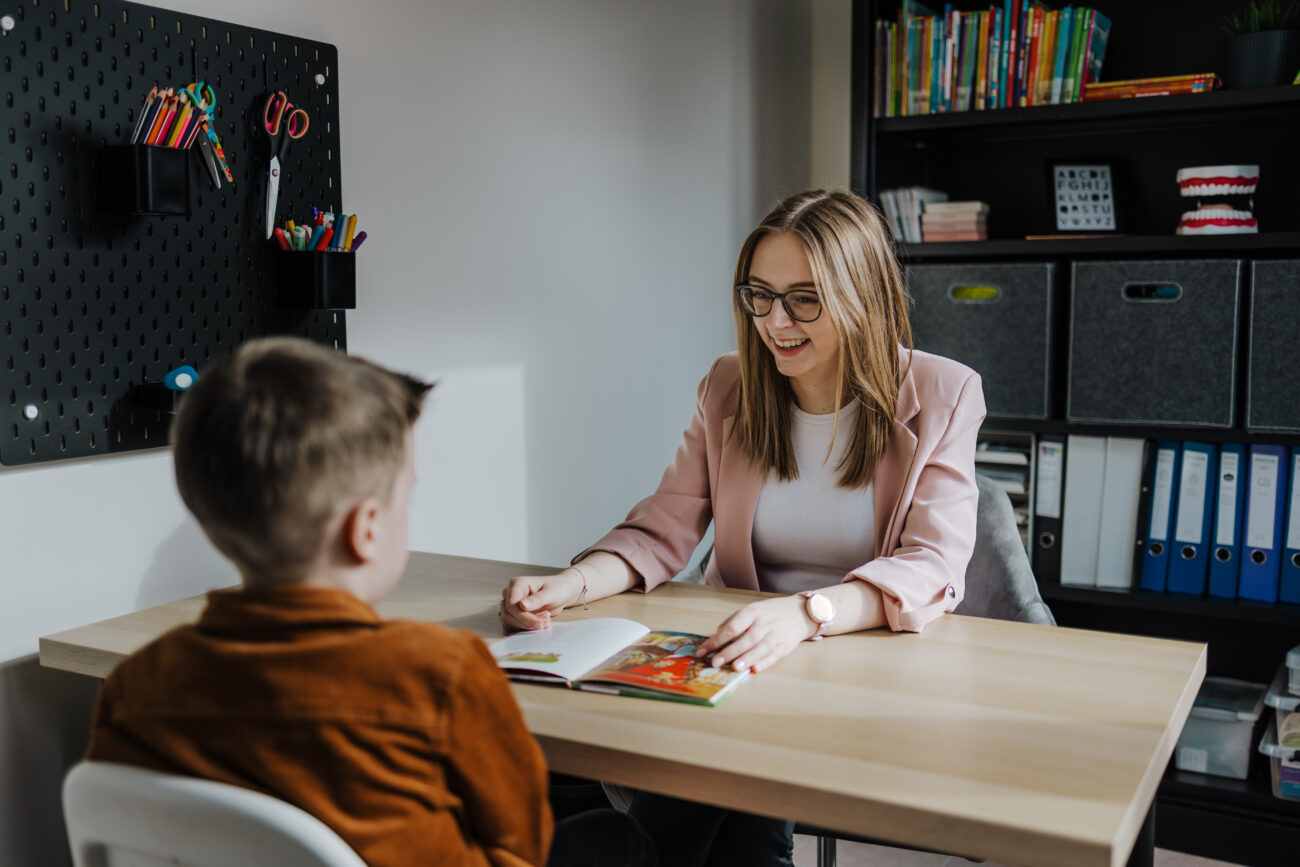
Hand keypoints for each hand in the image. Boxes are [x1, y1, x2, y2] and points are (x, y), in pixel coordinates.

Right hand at [499, 570, 583, 631]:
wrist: (562, 592)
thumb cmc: (558, 588)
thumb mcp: (551, 593)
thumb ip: (537, 599)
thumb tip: (522, 605)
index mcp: (517, 584)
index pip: (511, 605)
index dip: (523, 617)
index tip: (538, 624)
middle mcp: (511, 593)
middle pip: (508, 614)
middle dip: (527, 622)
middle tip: (544, 622)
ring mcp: (512, 603)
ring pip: (510, 621)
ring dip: (528, 625)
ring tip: (545, 620)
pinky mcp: (516, 612)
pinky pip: (515, 623)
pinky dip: (528, 626)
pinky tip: (541, 622)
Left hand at [695, 595, 813, 673]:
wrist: (801, 612)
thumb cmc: (771, 612)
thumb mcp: (752, 609)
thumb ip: (734, 621)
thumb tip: (717, 634)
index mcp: (753, 611)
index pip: (732, 626)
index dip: (716, 639)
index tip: (703, 650)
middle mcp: (765, 623)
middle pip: (746, 639)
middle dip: (729, 652)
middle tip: (715, 662)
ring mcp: (776, 635)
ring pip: (760, 648)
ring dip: (747, 658)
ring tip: (734, 668)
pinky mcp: (786, 646)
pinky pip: (774, 655)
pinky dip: (765, 662)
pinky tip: (755, 669)